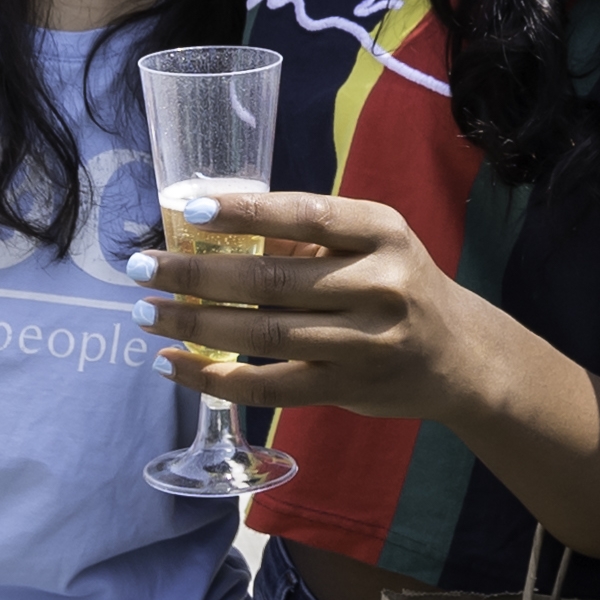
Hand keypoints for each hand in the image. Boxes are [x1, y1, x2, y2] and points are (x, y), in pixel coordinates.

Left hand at [128, 186, 477, 423]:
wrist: (459, 355)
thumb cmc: (398, 284)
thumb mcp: (369, 245)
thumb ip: (303, 239)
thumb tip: (210, 230)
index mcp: (381, 232)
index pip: (306, 214)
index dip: (245, 214)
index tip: (189, 211)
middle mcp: (378, 286)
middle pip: (272, 281)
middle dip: (196, 275)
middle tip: (140, 268)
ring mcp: (364, 342)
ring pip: (264, 335)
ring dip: (194, 325)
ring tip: (146, 313)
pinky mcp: (347, 388)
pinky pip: (269, 386)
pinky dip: (215, 377)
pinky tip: (175, 364)